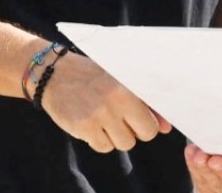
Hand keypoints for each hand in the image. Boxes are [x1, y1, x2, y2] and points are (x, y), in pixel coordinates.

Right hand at [37, 53, 171, 152]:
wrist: (55, 74)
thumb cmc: (94, 77)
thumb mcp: (121, 81)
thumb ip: (146, 103)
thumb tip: (166, 127)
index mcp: (130, 85)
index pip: (155, 116)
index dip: (151, 121)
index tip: (142, 118)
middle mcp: (117, 99)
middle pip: (146, 133)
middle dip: (138, 131)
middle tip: (124, 120)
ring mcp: (100, 114)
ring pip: (125, 143)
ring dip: (118, 136)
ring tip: (106, 119)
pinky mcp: (84, 127)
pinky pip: (104, 147)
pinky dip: (100, 140)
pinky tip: (93, 125)